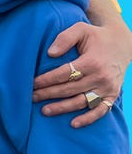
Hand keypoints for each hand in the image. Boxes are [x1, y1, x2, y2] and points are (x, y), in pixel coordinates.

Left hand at [34, 0, 129, 127]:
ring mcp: (108, 87)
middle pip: (69, 89)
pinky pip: (101, 110)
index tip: (31, 84)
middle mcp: (101, 77)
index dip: (46, 80)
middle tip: (31, 97)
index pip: (64, 74)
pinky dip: (88, 119)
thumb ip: (64, 38)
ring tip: (44, 111)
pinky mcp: (112, 94)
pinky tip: (73, 124)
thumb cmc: (96, 36)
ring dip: (62, 108)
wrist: (123, 43)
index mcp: (92, 61)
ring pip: (82, 102)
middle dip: (48, 94)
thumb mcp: (81, 29)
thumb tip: (50, 53)